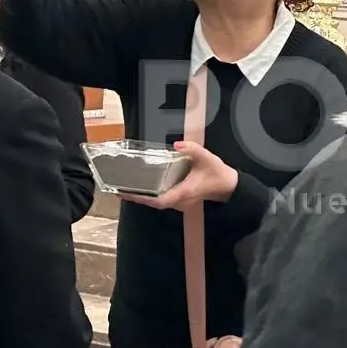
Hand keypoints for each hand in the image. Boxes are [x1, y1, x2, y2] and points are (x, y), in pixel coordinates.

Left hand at [119, 141, 237, 210]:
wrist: (228, 186)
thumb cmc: (217, 173)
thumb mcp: (207, 158)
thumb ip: (193, 149)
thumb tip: (177, 144)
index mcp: (184, 192)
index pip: (160, 200)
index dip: (142, 198)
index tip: (127, 193)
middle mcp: (179, 201)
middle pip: (154, 203)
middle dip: (136, 197)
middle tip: (118, 189)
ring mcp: (179, 202)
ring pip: (157, 202)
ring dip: (141, 196)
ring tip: (125, 188)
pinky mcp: (179, 199)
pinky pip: (161, 199)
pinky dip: (149, 194)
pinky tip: (141, 186)